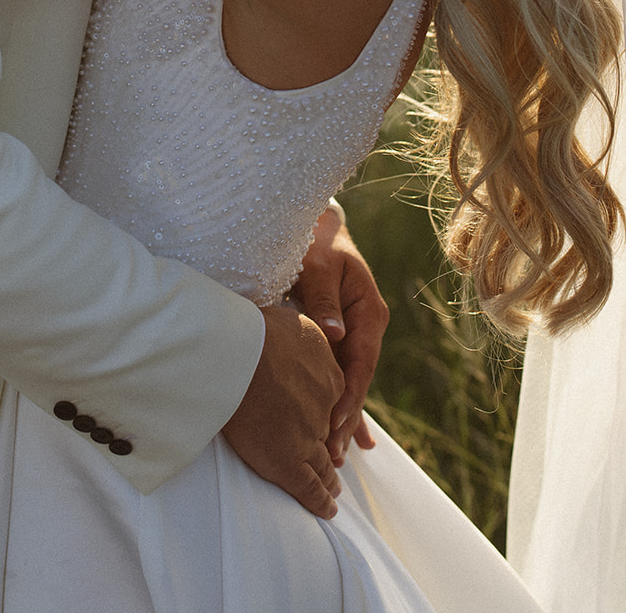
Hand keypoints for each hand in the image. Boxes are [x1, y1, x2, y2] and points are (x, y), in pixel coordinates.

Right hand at [222, 304, 344, 517]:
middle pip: (331, 431)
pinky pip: (311, 488)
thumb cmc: (253, 329)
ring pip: (325, 464)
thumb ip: (296, 331)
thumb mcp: (288, 320)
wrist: (236, 354)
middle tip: (336, 463)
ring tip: (333, 492)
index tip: (326, 420)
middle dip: (332, 447)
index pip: (332, 398)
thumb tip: (289, 329)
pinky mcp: (290, 462)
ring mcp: (309, 436)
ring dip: (330, 479)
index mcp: (328, 372)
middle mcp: (326, 406)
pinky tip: (327, 509)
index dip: (328, 411)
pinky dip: (320, 501)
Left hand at [292, 207, 388, 464]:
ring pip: (349, 383)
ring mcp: (354, 335)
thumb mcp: (318, 266)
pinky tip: (350, 436)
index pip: (361, 363)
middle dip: (345, 418)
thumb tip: (334, 335)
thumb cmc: (315, 244)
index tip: (333, 424)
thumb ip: (324, 300)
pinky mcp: (339, 338)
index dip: (348, 397)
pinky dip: (340, 402)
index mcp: (368, 311)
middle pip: (357, 381)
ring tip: (336, 455)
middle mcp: (366, 327)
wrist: (315, 228)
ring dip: (342, 416)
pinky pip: (340, 375)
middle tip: (331, 455)